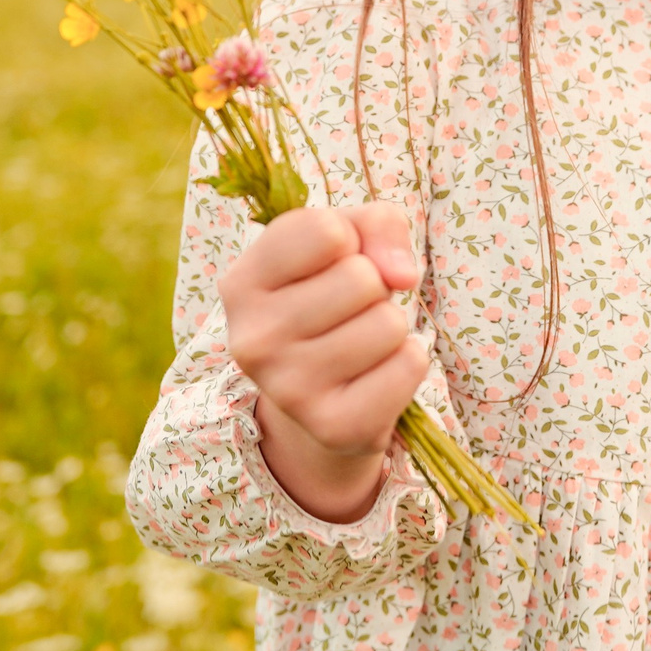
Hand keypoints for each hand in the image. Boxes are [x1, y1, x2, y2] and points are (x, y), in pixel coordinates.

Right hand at [218, 202, 430, 522]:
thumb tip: (402, 274)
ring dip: (391, 327)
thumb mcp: (346, 241)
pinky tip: (374, 373)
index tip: (333, 262)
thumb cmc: (333, 297)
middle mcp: (253, 339)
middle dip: (374, 288)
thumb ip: (378, 225)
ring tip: (360, 342)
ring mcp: (288, 389)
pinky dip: (407, 362)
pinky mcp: (332, 426)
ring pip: (389, 323)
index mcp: (241, 284)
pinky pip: (409, 366)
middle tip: (350, 312)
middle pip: (362, 279)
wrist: (320, 398)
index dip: (349, 238)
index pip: (325, 231)